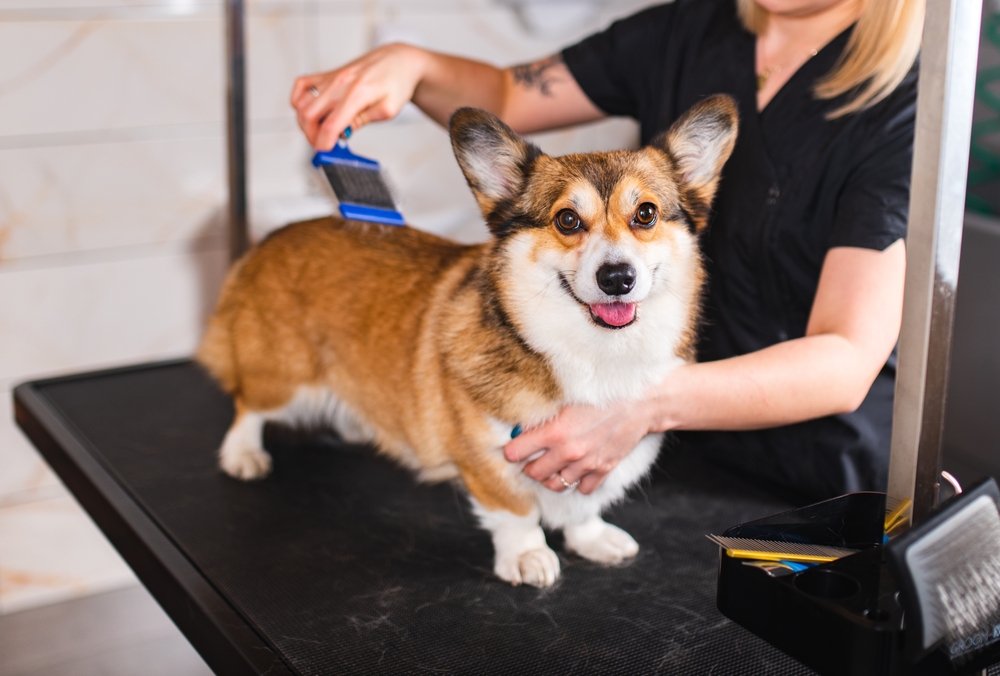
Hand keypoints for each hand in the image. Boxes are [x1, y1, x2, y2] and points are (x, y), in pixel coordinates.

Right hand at [290, 43, 428, 149]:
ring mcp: (331, 77)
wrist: (398, 60)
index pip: (331, 125)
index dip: (324, 144)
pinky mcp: (327, 74)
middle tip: (325, 144)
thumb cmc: (396, 83)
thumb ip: (362, 121)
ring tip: (321, 130)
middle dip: (312, 136)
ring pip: (301, 103)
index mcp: (357, 93)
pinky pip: (301, 85)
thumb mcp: (387, 110)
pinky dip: (299, 101)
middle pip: (309, 115)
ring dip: (305, 122)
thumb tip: (342, 133)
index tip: (324, 154)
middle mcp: (339, 83)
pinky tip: (311, 111)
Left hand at [503, 399, 652, 494]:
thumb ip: (543, 415)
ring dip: (549, 478)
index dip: (512, 450)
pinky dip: (577, 483)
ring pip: (556, 485)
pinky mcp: (603, 470)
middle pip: (534, 473)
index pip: (516, 453)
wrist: (639, 401)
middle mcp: (567, 452)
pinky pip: (582, 489)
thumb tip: (521, 427)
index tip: (514, 447)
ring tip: (550, 467)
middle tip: (530, 458)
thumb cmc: (602, 393)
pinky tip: (576, 470)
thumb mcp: (566, 398)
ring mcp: (586, 464)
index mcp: (554, 432)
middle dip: (528, 467)